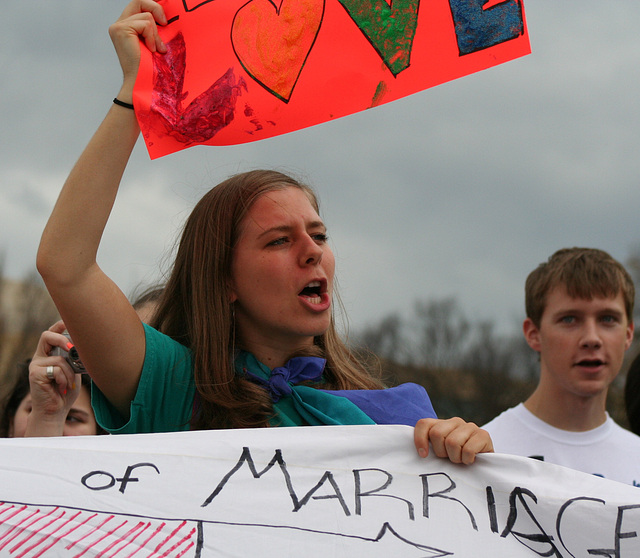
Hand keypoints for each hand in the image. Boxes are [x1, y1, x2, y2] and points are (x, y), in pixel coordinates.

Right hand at [26, 321, 81, 435]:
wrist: (55, 411)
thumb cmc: (66, 391)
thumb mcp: (74, 371)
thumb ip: (75, 359)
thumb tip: (87, 346)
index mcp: (49, 354)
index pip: (51, 333)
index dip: (59, 324)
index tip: (70, 321)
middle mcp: (40, 357)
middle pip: (47, 335)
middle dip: (62, 339)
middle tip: (72, 348)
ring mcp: (35, 365)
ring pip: (59, 358)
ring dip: (70, 373)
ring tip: (69, 384)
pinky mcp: (35, 374)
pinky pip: (56, 369)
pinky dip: (65, 379)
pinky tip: (62, 388)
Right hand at [109, 0, 167, 101]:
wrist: (143, 82)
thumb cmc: (150, 67)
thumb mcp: (154, 42)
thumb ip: (154, 28)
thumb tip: (165, 17)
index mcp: (126, 26)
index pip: (139, 5)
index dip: (152, 7)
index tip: (164, 20)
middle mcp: (119, 24)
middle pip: (139, 1)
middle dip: (156, 9)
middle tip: (165, 24)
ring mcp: (118, 26)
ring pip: (146, 16)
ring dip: (155, 34)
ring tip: (155, 49)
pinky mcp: (121, 29)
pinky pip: (146, 24)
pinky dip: (152, 38)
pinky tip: (151, 50)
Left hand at [414, 417, 493, 464]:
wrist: (485, 466)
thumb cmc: (458, 460)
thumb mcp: (440, 453)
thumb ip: (429, 448)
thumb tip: (420, 453)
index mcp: (441, 424)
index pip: (423, 424)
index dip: (420, 440)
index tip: (423, 455)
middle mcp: (455, 421)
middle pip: (437, 433)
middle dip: (441, 452)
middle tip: (449, 458)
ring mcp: (469, 426)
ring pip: (452, 442)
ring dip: (455, 458)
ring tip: (461, 459)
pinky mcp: (483, 435)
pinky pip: (468, 449)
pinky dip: (467, 459)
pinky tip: (471, 460)